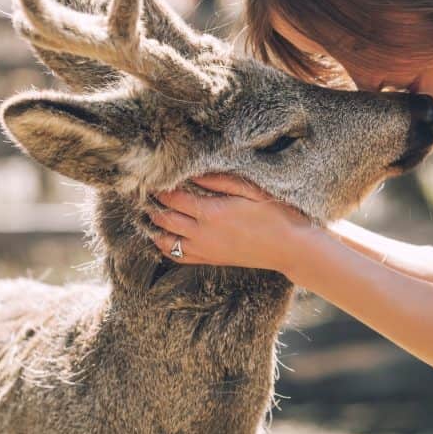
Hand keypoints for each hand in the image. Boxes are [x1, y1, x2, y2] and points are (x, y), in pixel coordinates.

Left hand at [149, 173, 313, 273]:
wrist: (290, 248)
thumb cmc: (276, 214)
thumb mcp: (251, 190)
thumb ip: (219, 180)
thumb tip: (192, 173)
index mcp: (213, 212)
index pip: (173, 198)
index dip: (160, 187)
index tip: (151, 176)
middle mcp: (203, 234)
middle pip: (164, 218)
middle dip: (151, 204)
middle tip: (142, 191)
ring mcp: (205, 250)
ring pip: (165, 240)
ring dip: (153, 225)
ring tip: (149, 210)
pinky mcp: (210, 260)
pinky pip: (177, 256)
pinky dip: (164, 245)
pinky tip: (162, 234)